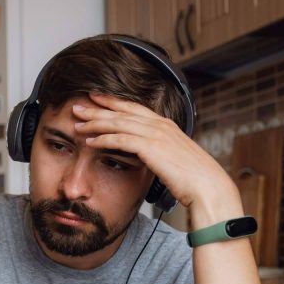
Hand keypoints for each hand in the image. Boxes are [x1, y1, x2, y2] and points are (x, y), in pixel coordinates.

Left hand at [73, 93, 243, 227]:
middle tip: (77, 106)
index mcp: (165, 124)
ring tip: (77, 123)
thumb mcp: (172, 158)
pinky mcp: (151, 148)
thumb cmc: (192, 177)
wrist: (207, 186)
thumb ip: (158, 150)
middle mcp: (159, 125)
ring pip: (118, 123)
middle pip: (121, 112)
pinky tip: (89, 141)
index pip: (133, 107)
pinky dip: (103, 139)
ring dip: (95, 122)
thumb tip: (146, 153)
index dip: (112, 101)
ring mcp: (156, 134)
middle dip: (97, 108)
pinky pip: (120, 140)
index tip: (95, 97)